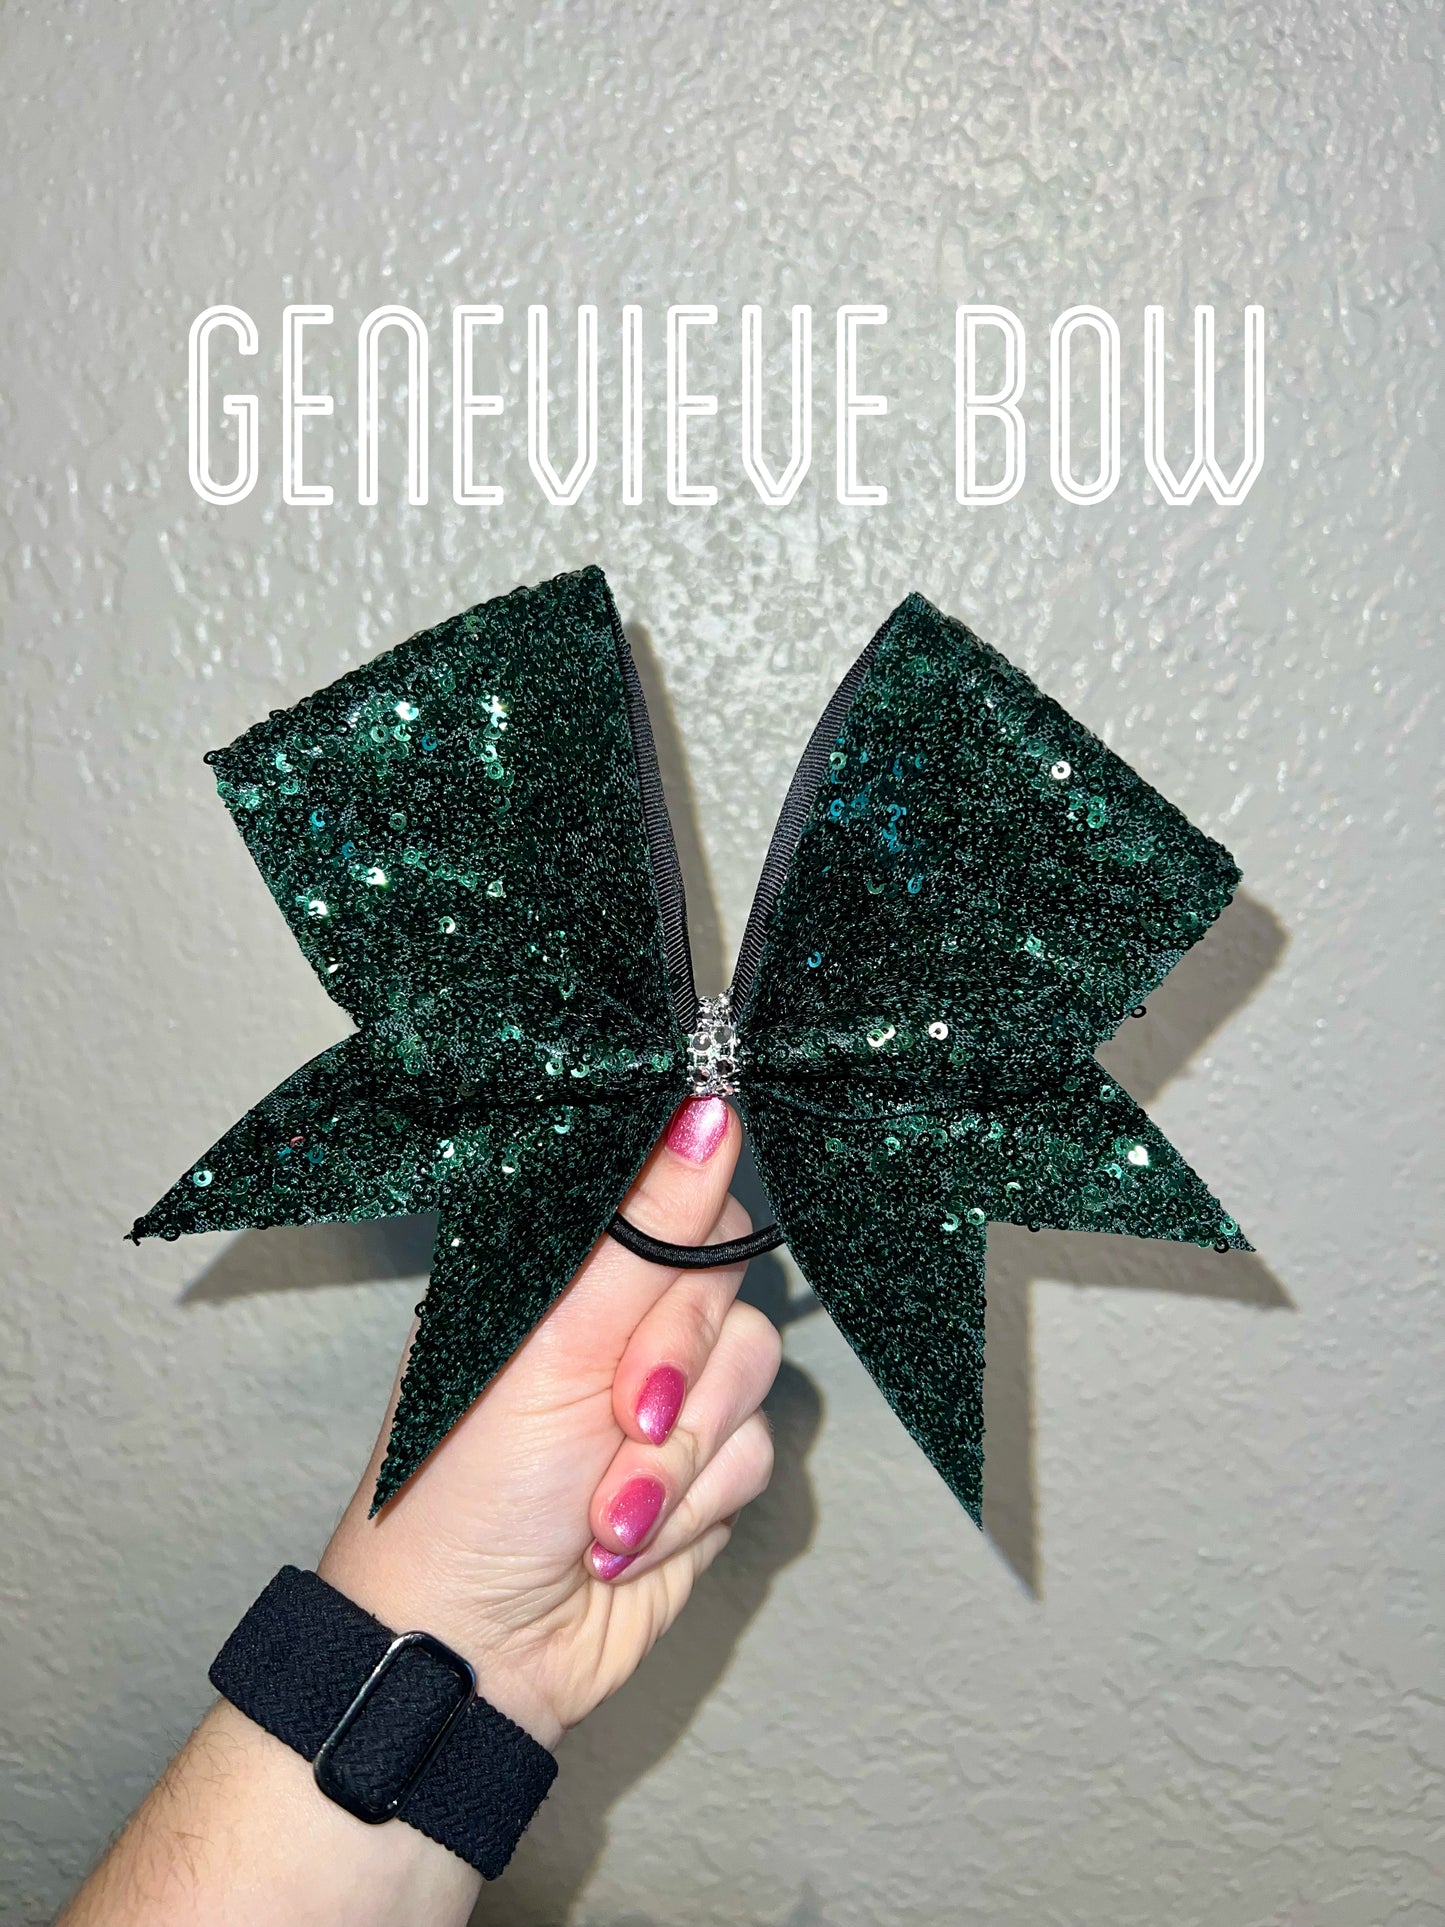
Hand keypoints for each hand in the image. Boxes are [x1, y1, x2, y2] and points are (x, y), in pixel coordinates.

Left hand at [318, 1093, 780, 1750]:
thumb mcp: (552, 1344)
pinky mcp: (702, 1471)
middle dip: (675, 1367)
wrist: (474, 1654)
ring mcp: (663, 1396)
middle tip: (615, 1417)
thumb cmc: (467, 1493)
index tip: (660, 1290)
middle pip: (725, 1280)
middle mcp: (614, 1321)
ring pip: (753, 1371)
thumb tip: (710, 1109)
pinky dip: (695, 1505)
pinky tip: (629, 1539)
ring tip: (603, 1507)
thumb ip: (645, 1229)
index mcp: (561, 1268)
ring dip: (679, 1456)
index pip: (670, 1189)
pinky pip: (758, 1451)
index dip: (684, 1235)